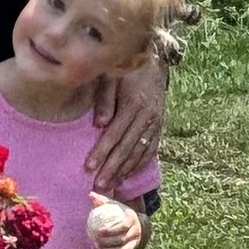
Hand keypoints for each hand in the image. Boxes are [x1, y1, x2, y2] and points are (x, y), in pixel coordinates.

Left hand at [84, 51, 167, 188]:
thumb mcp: (112, 78)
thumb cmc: (126, 70)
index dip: (102, 151)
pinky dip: (138, 164)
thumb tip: (98, 124)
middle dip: (112, 168)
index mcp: (134, 104)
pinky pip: (150, 150)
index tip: (89, 167)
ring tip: (110, 185)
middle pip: (127, 147)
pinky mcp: (159, 127)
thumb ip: (105, 100)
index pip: (115, 133)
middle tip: (98, 185)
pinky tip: (127, 175)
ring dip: (124, 171)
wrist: (155, 63)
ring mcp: (155, 123)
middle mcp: (147, 116)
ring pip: (139, 152)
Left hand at [86, 196, 145, 248]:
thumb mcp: (115, 205)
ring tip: (98, 247)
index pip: (123, 226)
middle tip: (96, 240)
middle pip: (122, 239)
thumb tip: (90, 195)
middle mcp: (136, 232)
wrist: (138, 225)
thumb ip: (103, 201)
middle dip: (108, 241)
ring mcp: (135, 243)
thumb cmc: (121, 214)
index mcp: (133, 220)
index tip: (99, 231)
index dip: (111, 230)